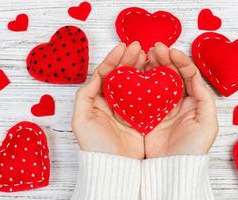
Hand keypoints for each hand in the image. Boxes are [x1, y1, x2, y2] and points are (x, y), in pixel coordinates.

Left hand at [72, 41, 145, 158]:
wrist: (114, 167)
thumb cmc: (95, 146)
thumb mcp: (81, 119)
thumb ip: (85, 94)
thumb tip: (97, 74)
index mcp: (99, 99)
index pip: (107, 74)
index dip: (114, 59)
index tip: (123, 46)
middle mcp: (114, 102)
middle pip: (122, 75)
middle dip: (129, 59)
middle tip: (139, 47)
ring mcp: (129, 108)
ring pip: (135, 83)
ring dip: (141, 68)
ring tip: (148, 55)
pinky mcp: (142, 116)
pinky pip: (147, 96)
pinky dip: (151, 85)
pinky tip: (156, 74)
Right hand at [144, 42, 218, 157]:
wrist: (173, 168)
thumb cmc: (193, 148)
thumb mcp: (208, 123)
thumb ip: (205, 98)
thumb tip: (196, 76)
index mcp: (193, 100)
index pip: (187, 74)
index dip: (180, 61)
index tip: (170, 51)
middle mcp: (176, 101)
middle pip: (171, 74)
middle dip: (164, 59)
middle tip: (155, 49)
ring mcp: (160, 106)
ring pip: (155, 80)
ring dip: (151, 66)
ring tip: (144, 55)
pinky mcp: (146, 114)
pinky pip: (142, 94)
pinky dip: (139, 82)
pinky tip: (135, 73)